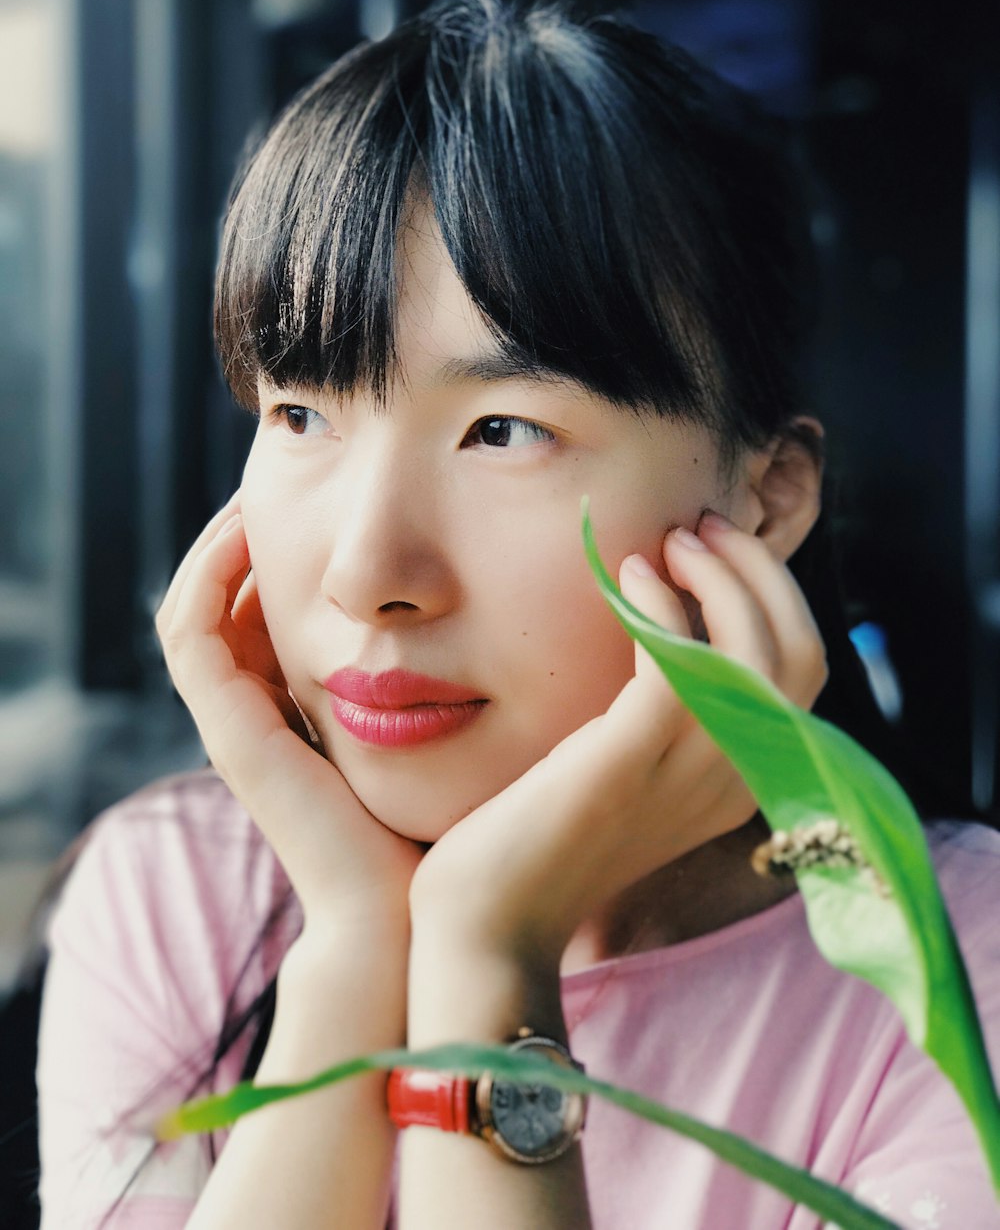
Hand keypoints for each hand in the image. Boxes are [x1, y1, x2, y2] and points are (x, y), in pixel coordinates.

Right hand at [155, 497, 422, 926]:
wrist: (404, 917)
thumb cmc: (437, 833)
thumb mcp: (438, 740)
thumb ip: (440, 689)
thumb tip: (482, 621)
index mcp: (297, 721)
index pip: (262, 623)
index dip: (275, 563)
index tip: (315, 511)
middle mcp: (257, 723)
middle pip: (224, 613)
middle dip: (242, 547)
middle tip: (271, 489)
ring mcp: (236, 731)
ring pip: (195, 615)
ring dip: (216, 550)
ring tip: (252, 497)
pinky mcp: (232, 737)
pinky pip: (192, 637)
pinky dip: (208, 579)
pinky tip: (246, 531)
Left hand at [408, 510, 827, 966]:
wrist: (489, 921)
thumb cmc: (545, 838)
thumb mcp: (630, 774)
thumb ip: (666, 719)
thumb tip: (670, 628)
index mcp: (742, 780)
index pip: (803, 670)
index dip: (772, 596)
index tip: (716, 550)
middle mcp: (736, 778)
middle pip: (800, 651)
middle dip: (759, 572)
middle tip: (698, 529)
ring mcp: (690, 772)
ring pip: (755, 648)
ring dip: (719, 576)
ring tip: (669, 542)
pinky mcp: (632, 758)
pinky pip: (677, 659)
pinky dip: (661, 602)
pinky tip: (628, 575)